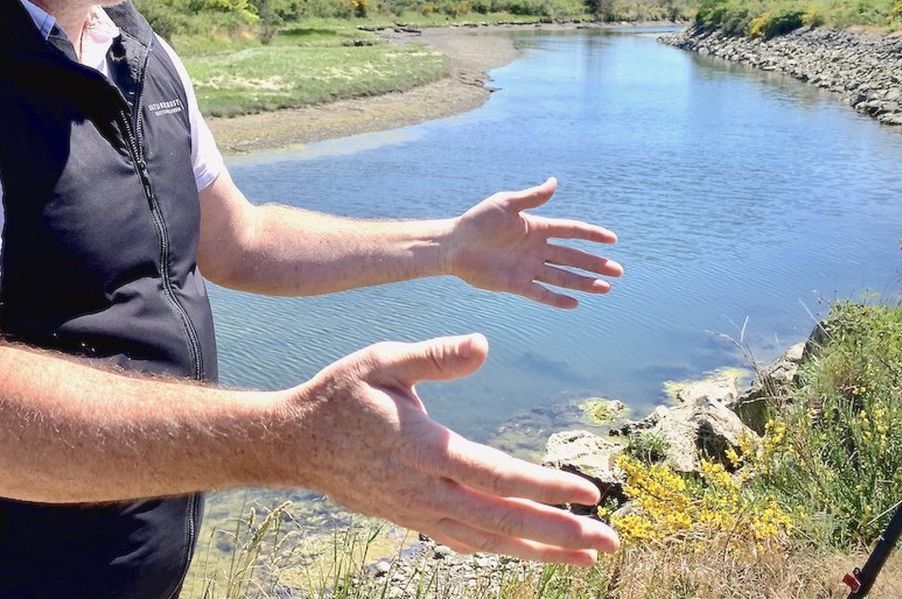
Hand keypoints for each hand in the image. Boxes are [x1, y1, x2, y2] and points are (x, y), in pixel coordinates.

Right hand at [284, 334, 618, 565]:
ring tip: (586, 555)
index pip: (495, 474)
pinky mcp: (409, 518)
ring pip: (488, 539)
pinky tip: (527, 551)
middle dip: (559, 533)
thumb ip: (433, 357)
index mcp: (423, 448)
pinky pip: (463, 540)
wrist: (292, 443)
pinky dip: (500, 548)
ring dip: (539, 549)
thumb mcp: (380, 361)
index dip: (544, 487)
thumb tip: (482, 345)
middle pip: (502, 520)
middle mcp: (424, 489)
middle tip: (609, 540)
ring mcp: (417, 511)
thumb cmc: (339, 395)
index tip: (588, 492)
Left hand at [445, 177, 620, 308]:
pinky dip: (557, 299)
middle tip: (618, 271)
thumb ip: (532, 197)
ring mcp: (527, 267)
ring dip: (584, 283)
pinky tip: (575, 303)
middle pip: (572, 257)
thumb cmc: (477, 221)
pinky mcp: (516, 283)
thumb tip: (555, 182)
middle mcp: (536, 249)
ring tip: (606, 288)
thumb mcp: (506, 203)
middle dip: (595, 264)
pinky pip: (541, 293)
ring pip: (562, 277)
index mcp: (537, 228)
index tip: (612, 239)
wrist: (454, 244)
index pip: (571, 231)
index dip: (591, 235)